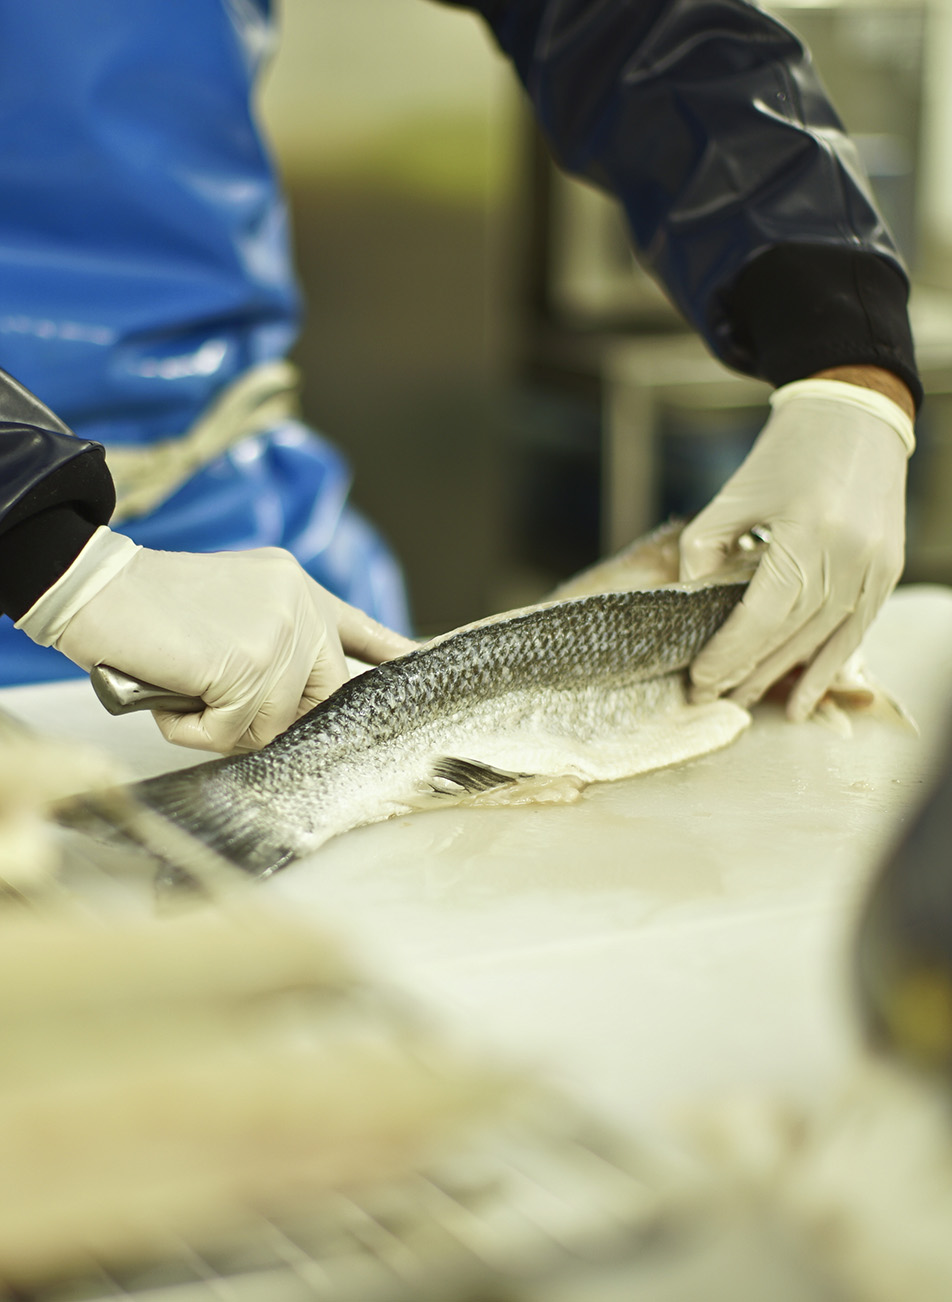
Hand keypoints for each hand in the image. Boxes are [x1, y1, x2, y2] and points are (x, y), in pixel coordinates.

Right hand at [18, 532, 415, 751]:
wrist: (95, 588)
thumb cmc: (150, 611)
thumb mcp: (229, 614)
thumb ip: (271, 646)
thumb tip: (291, 710)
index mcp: (297, 587)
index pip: (358, 628)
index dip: (391, 653)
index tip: (422, 664)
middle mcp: (301, 605)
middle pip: (321, 699)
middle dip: (269, 718)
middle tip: (214, 695)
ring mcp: (280, 633)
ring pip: (273, 727)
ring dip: (220, 726)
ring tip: (182, 685)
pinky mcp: (251, 663)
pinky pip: (235, 733)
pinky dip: (193, 729)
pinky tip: (173, 693)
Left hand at [679, 375, 914, 720]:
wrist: (853, 414)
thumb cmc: (785, 453)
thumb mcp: (733, 496)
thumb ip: (704, 551)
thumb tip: (690, 604)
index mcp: (806, 533)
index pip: (761, 615)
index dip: (729, 654)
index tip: (699, 680)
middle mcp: (848, 555)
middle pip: (791, 634)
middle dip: (749, 672)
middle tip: (713, 700)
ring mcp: (875, 565)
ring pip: (824, 639)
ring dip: (785, 676)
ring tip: (748, 701)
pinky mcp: (889, 569)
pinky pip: (857, 630)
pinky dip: (830, 665)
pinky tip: (806, 697)